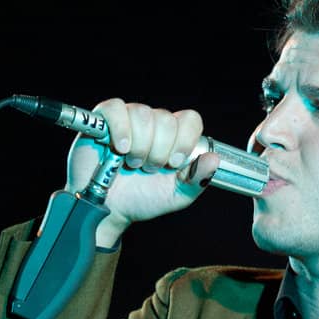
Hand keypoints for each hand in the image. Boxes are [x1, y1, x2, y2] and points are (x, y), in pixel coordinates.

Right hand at [65, 98, 221, 246]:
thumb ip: (197, 179)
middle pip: (166, 119)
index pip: (190, 120)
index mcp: (174, 137)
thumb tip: (213, 159)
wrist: (110, 209)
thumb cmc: (142, 200)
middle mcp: (153, 124)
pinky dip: (120, 129)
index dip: (184, 140)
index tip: (174, 163)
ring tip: (132, 163)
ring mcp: (129, 119)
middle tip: (148, 169)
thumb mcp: (176, 196)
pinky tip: (120, 148)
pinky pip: (116, 109)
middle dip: (159, 151)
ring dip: (139, 146)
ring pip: (143, 114)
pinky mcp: (104, 119)